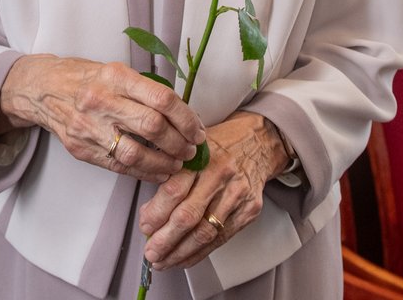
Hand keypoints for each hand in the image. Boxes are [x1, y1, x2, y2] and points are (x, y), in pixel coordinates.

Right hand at [0, 55, 204, 183]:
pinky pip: (119, 167)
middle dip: (179, 142)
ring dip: (164, 163)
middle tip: (191, 149)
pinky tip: (158, 171)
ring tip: (177, 163)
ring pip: (136, 154)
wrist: (43, 89)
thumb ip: (144, 90)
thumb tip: (183, 115)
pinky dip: (144, 173)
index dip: (186, 118)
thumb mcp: (115, 71)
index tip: (197, 130)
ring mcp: (89, 127)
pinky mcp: (82, 149)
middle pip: (152, 126)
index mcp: (115, 76)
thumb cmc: (86, 78)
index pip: (162, 99)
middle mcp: (101, 100)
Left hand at [137, 112, 288, 270]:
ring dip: (181, 252)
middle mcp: (220, 176)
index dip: (156, 213)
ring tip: (164, 261)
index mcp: (201, 157)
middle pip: (188, 215)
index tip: (145, 226)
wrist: (258, 141)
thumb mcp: (192, 147)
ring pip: (205, 232)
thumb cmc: (220, 144)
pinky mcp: (249, 210)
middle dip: (166, 240)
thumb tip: (150, 213)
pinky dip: (201, 253)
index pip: (174, 190)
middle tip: (151, 252)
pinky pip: (221, 238)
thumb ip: (172, 176)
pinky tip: (186, 258)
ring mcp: (237, 195)